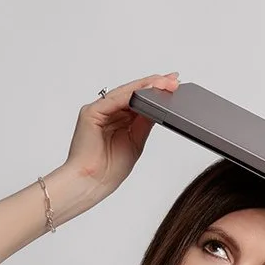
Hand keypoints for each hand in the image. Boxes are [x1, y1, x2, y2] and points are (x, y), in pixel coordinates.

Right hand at [61, 73, 179, 203]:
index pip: (137, 100)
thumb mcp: (135, 142)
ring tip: (164, 83)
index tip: (173, 87)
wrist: (90, 184)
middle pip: (132, 92)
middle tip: (174, 80)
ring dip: (145, 86)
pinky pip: (115, 99)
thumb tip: (158, 107)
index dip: (155, 92)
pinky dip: (131, 94)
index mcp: (116, 119)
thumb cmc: (108, 171)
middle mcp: (106, 112)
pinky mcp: (91, 112)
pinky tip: (146, 90)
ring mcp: (98, 110)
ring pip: (125, 92)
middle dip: (153, 85)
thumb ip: (144, 123)